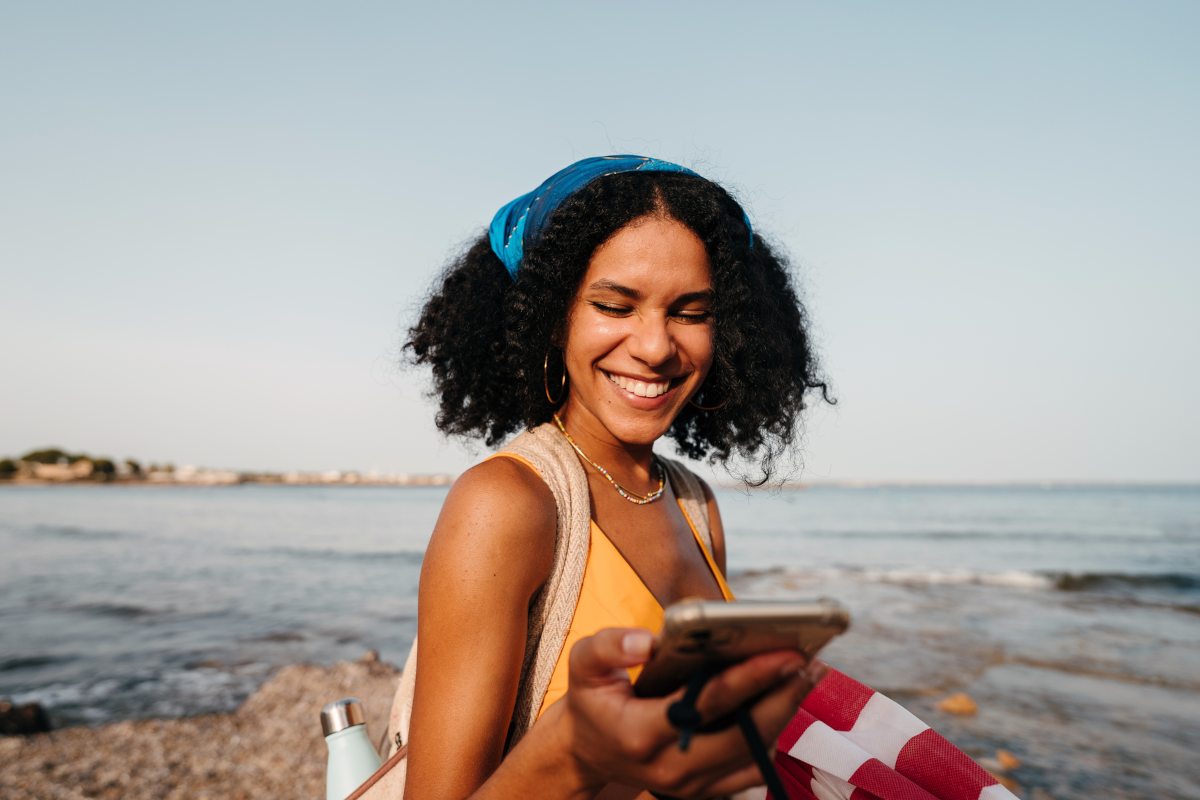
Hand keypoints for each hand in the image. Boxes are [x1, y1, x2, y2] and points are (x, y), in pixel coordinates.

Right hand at [558, 628, 819, 798]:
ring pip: (752, 753)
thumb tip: (648, 641)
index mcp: (640, 734)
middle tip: (811, 663)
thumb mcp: (584, 663)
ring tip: (807, 674)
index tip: (785, 653)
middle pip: (742, 735)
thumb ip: (609, 647)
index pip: (706, 705)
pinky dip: (772, 735)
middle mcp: (669, 768)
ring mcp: (689, 787)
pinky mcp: (704, 792)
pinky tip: (785, 702)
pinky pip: (750, 768)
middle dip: (782, 698)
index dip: (750, 678)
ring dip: (784, 714)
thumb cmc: (593, 698)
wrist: (588, 750)